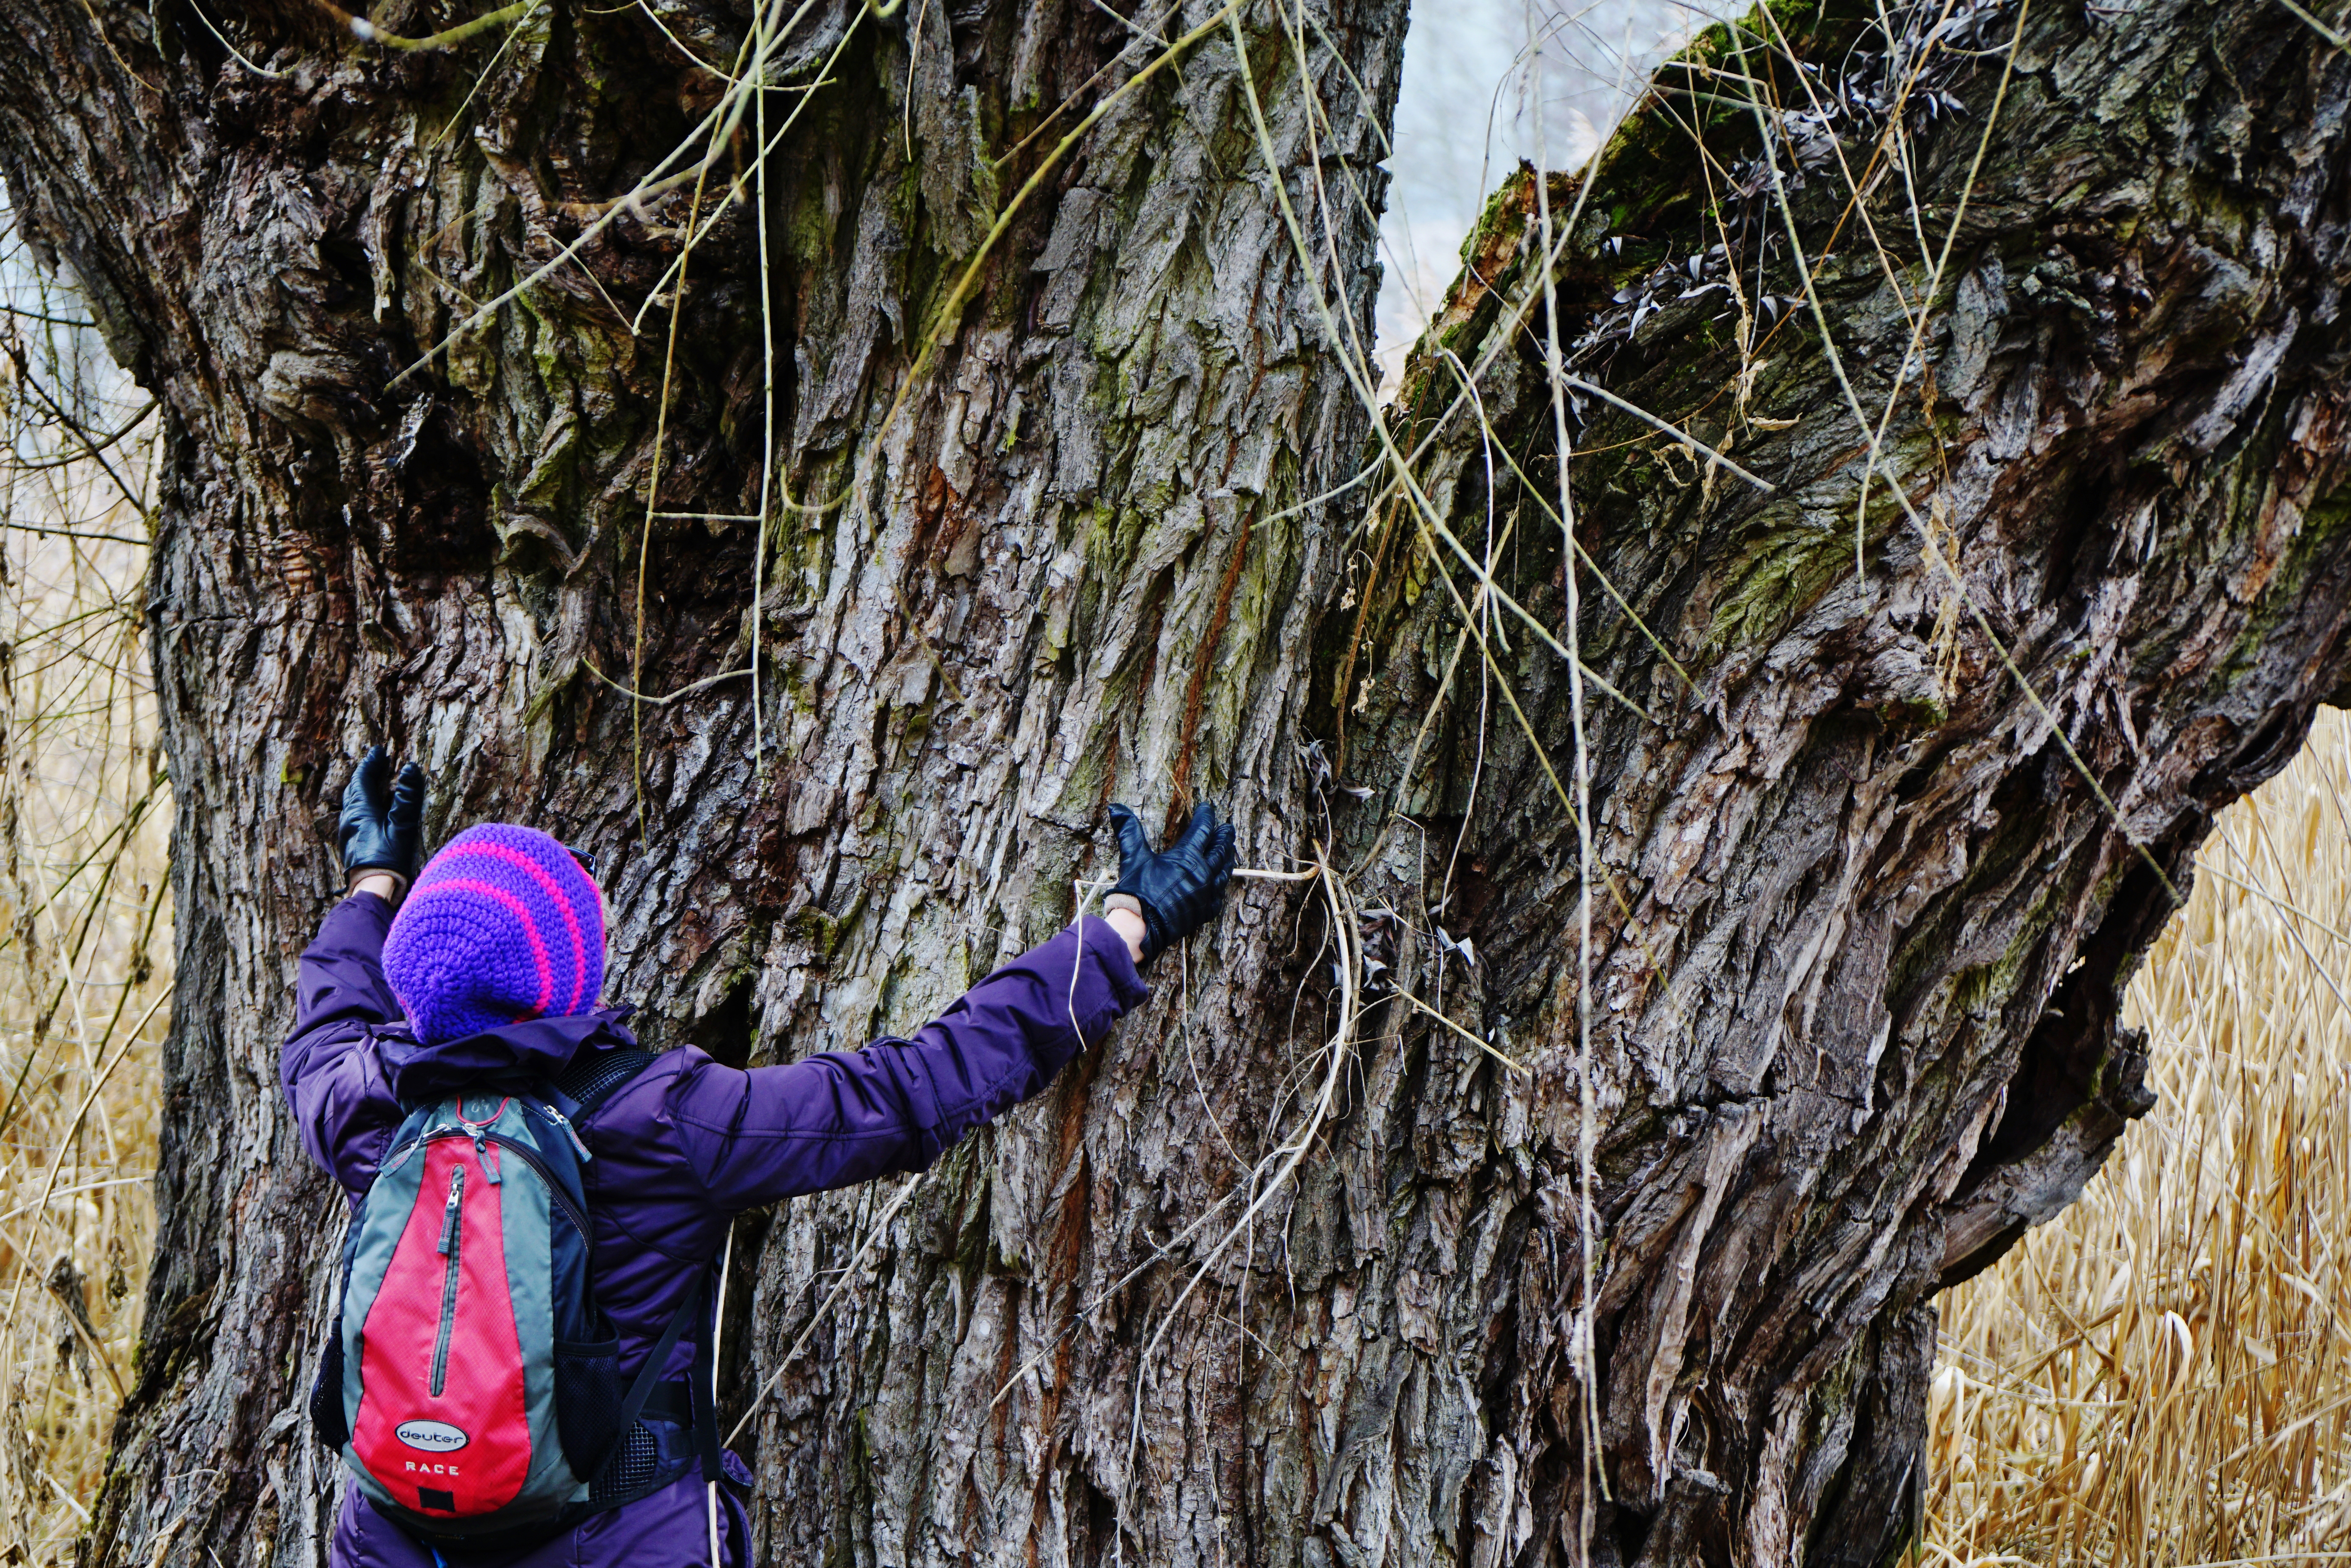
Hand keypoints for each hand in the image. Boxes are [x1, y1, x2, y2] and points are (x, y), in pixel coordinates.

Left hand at [338, 745, 425, 894]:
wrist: (373, 889)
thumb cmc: (389, 858)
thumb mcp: (402, 825)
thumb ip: (407, 797)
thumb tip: (410, 769)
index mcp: (360, 811)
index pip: (362, 779)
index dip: (371, 763)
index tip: (379, 752)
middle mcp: (350, 819)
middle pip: (353, 790)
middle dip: (364, 775)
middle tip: (376, 765)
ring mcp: (348, 833)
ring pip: (351, 803)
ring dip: (361, 790)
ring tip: (374, 785)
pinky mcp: (351, 844)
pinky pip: (353, 816)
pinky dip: (362, 805)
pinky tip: (371, 812)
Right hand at [1107, 800, 1236, 966]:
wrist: (1141, 927)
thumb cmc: (1138, 891)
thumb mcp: (1133, 857)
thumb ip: (1129, 830)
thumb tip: (1116, 808)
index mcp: (1187, 858)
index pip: (1203, 830)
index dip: (1206, 817)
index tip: (1207, 808)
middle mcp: (1202, 874)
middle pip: (1220, 850)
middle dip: (1224, 837)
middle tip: (1227, 828)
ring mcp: (1206, 894)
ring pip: (1224, 872)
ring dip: (1227, 858)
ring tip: (1228, 850)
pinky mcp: (1205, 911)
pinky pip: (1219, 894)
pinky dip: (1221, 883)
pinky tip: (1220, 881)